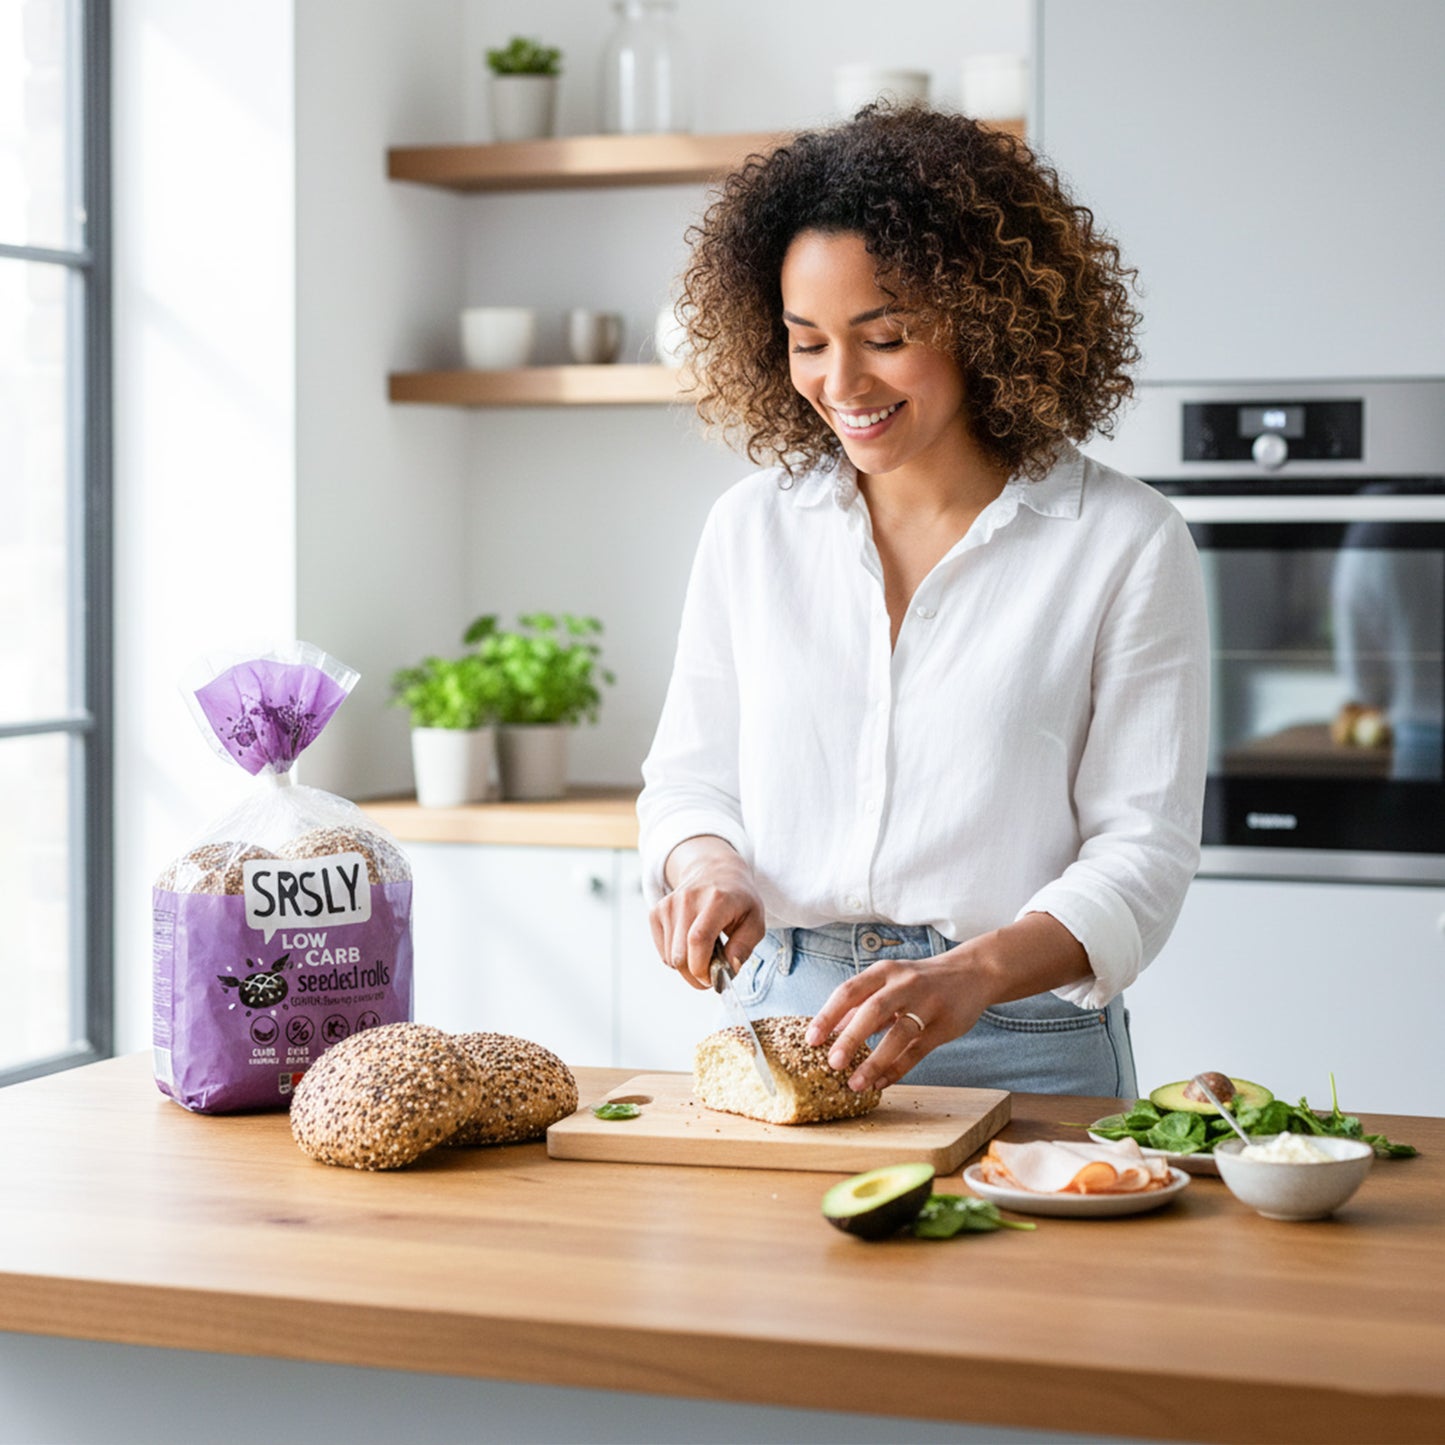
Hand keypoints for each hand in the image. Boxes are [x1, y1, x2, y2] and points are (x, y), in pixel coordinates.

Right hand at [649, 836, 765, 990]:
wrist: (714, 871)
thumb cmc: (738, 899)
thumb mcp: (755, 920)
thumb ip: (744, 947)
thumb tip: (730, 970)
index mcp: (716, 900)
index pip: (698, 940)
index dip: (702, 968)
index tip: (713, 980)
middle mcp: (688, 900)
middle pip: (680, 955)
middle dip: (695, 976)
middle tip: (710, 975)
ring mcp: (669, 905)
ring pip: (670, 958)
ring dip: (687, 967)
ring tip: (704, 953)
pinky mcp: (656, 912)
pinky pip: (663, 952)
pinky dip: (676, 958)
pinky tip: (690, 946)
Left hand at [803, 914, 1090, 1091]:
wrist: (973, 973)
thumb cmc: (920, 980)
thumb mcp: (889, 981)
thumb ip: (861, 1003)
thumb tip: (828, 1029)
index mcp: (885, 971)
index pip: (850, 990)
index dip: (829, 1014)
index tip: (812, 1039)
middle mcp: (905, 984)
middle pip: (874, 1010)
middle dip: (852, 1038)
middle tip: (832, 1063)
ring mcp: (927, 1005)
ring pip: (899, 1034)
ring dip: (875, 1061)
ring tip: (855, 1084)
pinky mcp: (944, 1026)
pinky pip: (918, 1051)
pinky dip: (897, 1069)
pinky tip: (880, 1083)